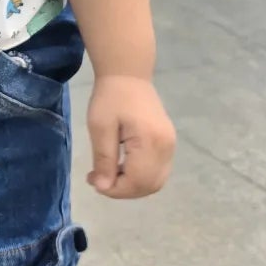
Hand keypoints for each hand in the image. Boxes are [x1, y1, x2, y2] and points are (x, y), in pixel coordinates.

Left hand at [86, 75, 175, 199]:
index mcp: (150, 141)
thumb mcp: (100, 126)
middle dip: (123, 190)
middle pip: (150, 185)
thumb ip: (104, 158)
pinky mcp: (168, 143)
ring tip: (108, 173)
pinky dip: (140, 176)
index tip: (94, 181)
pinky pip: (157, 171)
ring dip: (132, 185)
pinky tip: (121, 167)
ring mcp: (170, 145)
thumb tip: (104, 187)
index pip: (138, 181)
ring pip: (155, 181)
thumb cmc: (111, 97)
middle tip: (99, 179)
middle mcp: (167, 147)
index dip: (116, 189)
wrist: (128, 74)